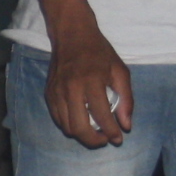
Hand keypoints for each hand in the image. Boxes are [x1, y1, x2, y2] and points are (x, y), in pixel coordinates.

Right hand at [45, 18, 132, 147]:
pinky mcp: (48, 93)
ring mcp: (57, 92)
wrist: (72, 35)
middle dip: (94, 140)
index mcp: (92, 81)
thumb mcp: (120, 71)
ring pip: (67, 127)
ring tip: (94, 131)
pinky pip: (58, 119)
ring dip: (82, 135)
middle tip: (105, 139)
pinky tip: (81, 120)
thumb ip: (126, 99)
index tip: (118, 139)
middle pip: (79, 128)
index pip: (102, 116)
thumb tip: (126, 126)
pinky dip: (70, 125)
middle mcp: (71, 89)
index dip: (112, 132)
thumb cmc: (99, 52)